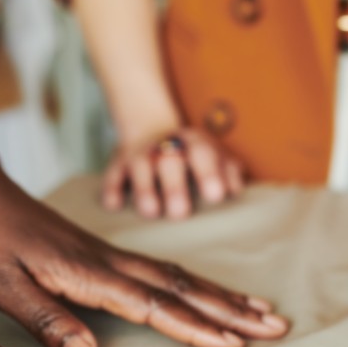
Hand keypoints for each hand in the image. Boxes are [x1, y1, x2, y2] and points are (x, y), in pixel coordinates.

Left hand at [0, 135, 287, 346]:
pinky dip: (193, 284)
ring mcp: (109, 255)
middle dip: (230, 309)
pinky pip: (160, 270)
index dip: (194, 326)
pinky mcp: (103, 253)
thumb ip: (44, 316)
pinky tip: (208, 293)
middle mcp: (108, 261)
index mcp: (85, 272)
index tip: (234, 344)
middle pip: (181, 286)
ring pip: (177, 276)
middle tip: (276, 327)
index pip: (151, 304)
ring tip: (261, 312)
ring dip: (221, 295)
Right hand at [103, 127, 245, 218]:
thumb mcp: (214, 156)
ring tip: (152, 213)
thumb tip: (235, 191)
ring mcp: (140, 154)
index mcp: (194, 143)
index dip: (208, 173)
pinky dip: (112, 190)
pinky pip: (112, 176)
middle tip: (180, 214)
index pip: (203, 153)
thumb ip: (229, 171)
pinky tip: (115, 206)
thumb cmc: (193, 157)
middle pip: (169, 160)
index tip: (215, 196)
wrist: (153, 133)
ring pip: (140, 168)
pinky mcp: (117, 165)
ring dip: (145, 190)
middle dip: (174, 187)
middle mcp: (166, 146)